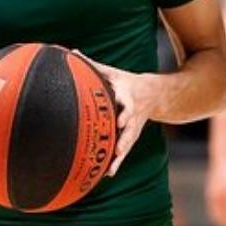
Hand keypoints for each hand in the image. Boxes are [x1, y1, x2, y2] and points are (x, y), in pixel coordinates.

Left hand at [84, 56, 158, 177]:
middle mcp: (132, 112)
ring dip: (121, 152)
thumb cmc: (124, 82)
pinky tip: (108, 173)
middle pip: (130, 125)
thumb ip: (92, 64)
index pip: (126, 102)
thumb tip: (72, 52)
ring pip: (128, 141)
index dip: (124, 110)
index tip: (121, 119)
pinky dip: (117, 162)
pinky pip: (125, 150)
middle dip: (125, 135)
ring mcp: (133, 126)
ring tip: (113, 163)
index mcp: (126, 95)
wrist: (153, 93)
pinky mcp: (131, 136)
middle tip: (119, 146)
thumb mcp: (111, 72)